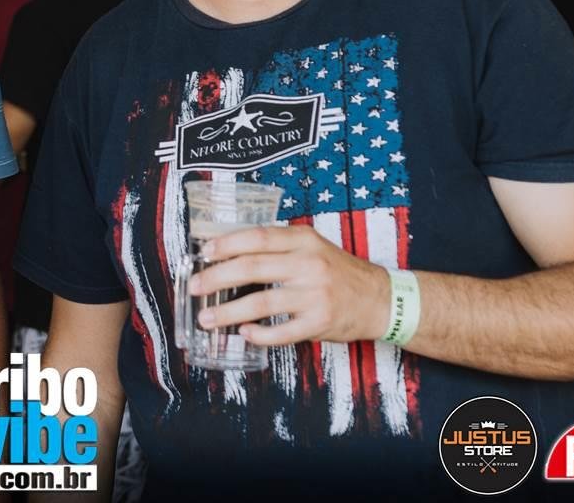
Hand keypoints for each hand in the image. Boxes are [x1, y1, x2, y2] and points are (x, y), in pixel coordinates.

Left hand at [187, 223, 391, 345]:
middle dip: (216, 278)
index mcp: (303, 240)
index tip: (203, 252)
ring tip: (207, 318)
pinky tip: (244, 334)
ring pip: (262, 302)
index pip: (257, 237)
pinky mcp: (319, 322)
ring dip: (229, 312)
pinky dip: (260, 335)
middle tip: (194, 287)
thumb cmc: (337, 271)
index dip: (226, 244)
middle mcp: (308, 264)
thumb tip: (227, 251)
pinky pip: (282, 332)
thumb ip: (277, 246)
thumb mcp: (312, 246)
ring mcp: (314, 294)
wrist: (379, 299)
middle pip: (252, 267)